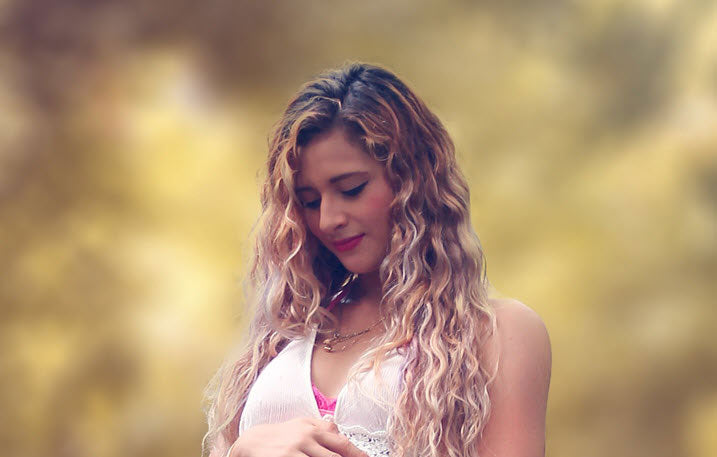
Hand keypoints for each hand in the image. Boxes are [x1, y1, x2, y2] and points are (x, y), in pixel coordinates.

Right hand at [228, 417, 367, 456]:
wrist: (252, 441)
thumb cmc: (280, 434)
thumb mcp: (301, 424)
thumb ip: (321, 426)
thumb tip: (340, 431)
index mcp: (313, 429)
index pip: (341, 443)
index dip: (356, 454)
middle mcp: (306, 438)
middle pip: (335, 456)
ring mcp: (296, 451)